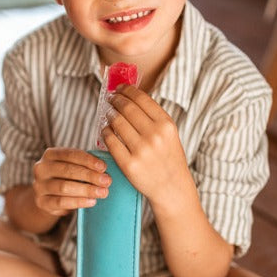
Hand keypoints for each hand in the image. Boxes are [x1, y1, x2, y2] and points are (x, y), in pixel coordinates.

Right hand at [32, 148, 111, 215]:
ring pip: (64, 187)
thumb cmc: (67, 177)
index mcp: (50, 154)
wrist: (49, 197)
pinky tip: (91, 201)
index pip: (70, 154)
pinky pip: (60, 202)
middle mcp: (41, 168)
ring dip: (86, 190)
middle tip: (107, 181)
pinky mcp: (41, 202)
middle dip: (90, 175)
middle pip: (67, 170)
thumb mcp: (74, 166)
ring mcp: (39, 186)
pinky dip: (78, 202)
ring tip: (102, 192)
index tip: (104, 167)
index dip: (88, 160)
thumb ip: (85, 164)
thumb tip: (104, 167)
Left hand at [102, 85, 192, 206]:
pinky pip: (110, 140)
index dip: (127, 90)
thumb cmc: (168, 158)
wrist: (172, 188)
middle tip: (110, 99)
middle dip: (115, 100)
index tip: (119, 88)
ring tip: (108, 115)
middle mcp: (155, 135)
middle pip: (126, 107)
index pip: (141, 98)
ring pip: (116, 122)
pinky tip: (106, 131)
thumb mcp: (169, 134)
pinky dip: (105, 132)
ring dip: (109, 115)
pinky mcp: (129, 164)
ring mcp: (141, 150)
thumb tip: (129, 96)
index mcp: (166, 125)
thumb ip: (152, 116)